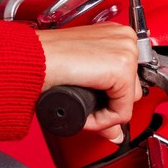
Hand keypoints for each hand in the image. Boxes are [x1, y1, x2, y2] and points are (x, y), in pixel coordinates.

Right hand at [38, 23, 144, 143]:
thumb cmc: (46, 59)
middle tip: (87, 109)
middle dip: (109, 105)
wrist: (34, 58)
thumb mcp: (82, 75)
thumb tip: (116, 132)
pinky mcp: (122, 69)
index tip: (92, 104)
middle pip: (132, 89)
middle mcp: (125, 38)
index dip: (109, 97)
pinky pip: (122, 112)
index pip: (128, 77)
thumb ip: (102, 97)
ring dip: (105, 114)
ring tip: (83, 110)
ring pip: (128, 102)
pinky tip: (84, 113)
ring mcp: (126, 51)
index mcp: (116, 34)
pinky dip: (102, 120)